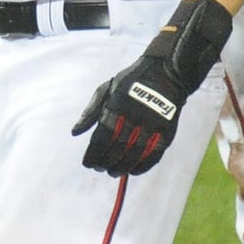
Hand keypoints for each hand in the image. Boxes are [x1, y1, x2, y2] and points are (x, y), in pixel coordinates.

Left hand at [73, 0, 232, 175]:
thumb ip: (90, 112)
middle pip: (117, 148)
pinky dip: (143, 166)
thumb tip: (75, 133)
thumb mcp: (106, 89)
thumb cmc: (131, 82)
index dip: (93, 154)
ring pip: (135, 153)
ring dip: (122, 167)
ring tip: (114, 172)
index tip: (88, 164)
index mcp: (117, 104)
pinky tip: (133, 171)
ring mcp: (153, 123)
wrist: (167, 72)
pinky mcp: (167, 129)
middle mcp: (135, 114)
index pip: (102, 137)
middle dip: (106, 162)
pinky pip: (154, 154)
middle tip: (100, 170)